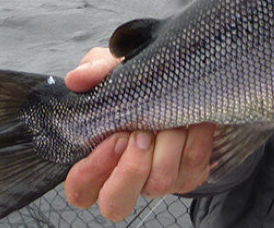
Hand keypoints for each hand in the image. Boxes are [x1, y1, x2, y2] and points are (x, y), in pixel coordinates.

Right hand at [62, 47, 214, 221]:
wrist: (181, 79)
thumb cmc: (137, 81)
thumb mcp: (114, 68)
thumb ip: (94, 71)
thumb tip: (77, 79)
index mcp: (98, 160)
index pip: (81, 190)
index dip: (92, 171)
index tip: (114, 138)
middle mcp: (125, 178)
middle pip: (116, 204)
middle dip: (131, 170)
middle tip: (141, 136)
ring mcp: (157, 181)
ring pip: (159, 184)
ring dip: (167, 147)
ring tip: (170, 120)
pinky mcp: (189, 174)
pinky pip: (193, 167)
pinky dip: (196, 140)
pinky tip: (194, 120)